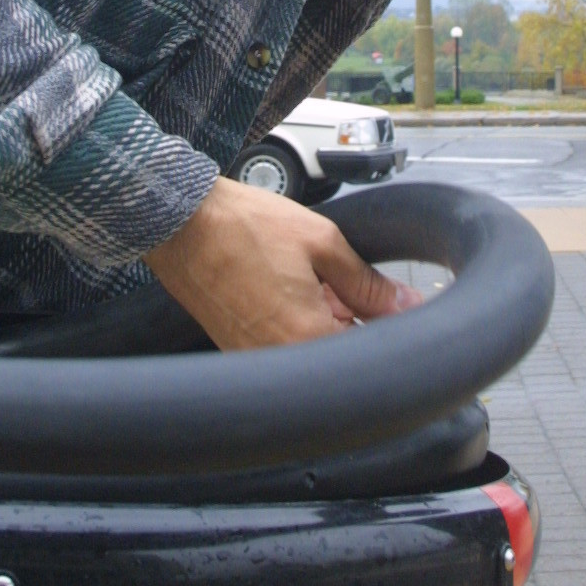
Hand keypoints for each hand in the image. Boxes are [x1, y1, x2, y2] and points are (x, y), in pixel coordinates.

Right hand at [147, 176, 423, 350]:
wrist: (179, 224)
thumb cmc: (242, 227)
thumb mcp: (321, 242)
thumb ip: (367, 282)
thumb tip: (405, 304)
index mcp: (307, 337)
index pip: (370, 352)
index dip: (387, 325)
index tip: (392, 304)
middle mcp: (280, 361)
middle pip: (340, 358)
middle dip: (354, 325)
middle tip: (344, 285)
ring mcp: (256, 362)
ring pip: (312, 355)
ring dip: (325, 326)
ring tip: (311, 284)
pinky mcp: (239, 355)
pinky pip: (284, 351)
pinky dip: (296, 327)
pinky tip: (289, 294)